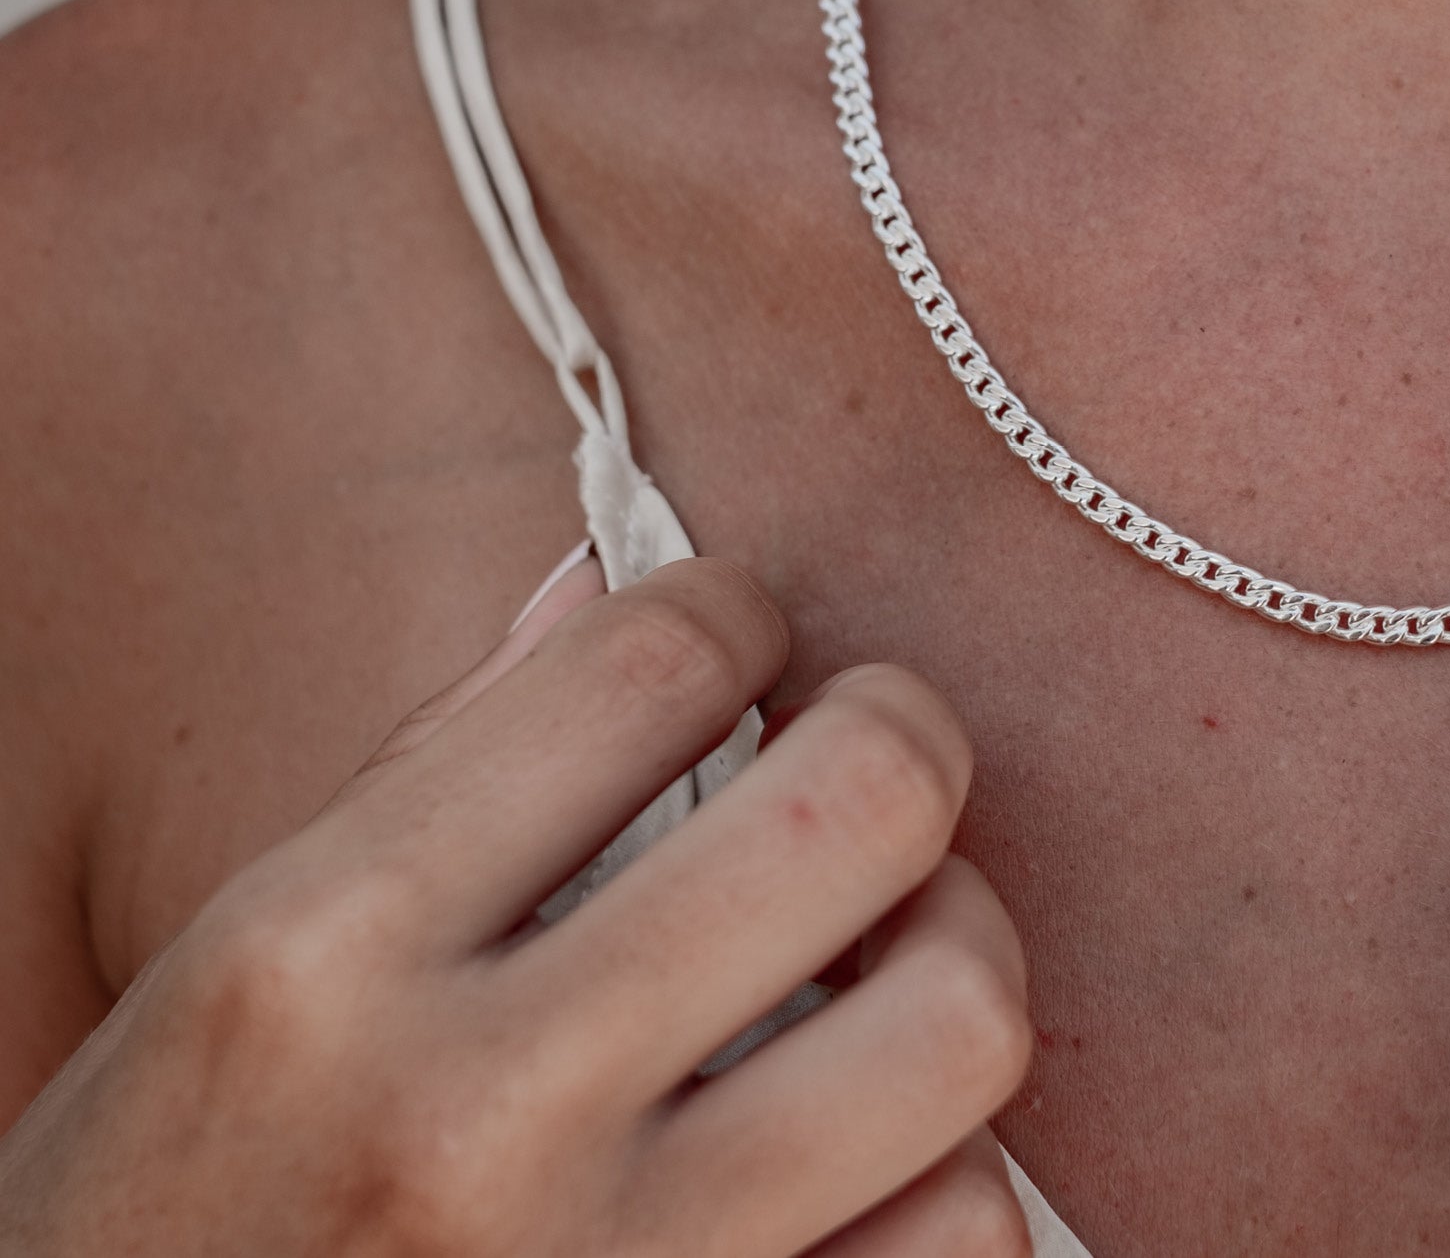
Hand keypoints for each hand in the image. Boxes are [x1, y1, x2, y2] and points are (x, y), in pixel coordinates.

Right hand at [0, 557, 1032, 1255]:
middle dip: (898, 735)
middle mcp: (479, 1115)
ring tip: (875, 956)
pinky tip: (853, 1134)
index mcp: (328, 951)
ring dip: (949, 953)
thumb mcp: (240, 960)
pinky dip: (938, 1159)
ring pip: (962, 1025)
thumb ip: (434, 759)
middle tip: (861, 753)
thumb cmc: (167, 1207)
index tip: (747, 633)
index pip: (647, 668)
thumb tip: (605, 578)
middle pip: (861, 808)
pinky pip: (962, 1232)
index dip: (739, 607)